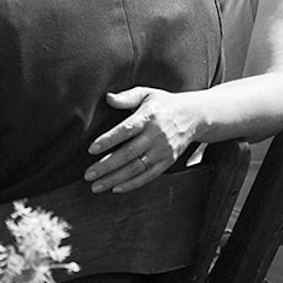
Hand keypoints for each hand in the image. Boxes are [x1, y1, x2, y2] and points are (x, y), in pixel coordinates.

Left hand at [84, 86, 200, 192]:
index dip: (109, 140)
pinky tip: (116, 188)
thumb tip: (108, 98)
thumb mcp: (147, 93)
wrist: (193, 116)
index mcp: (149, 116)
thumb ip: (127, 97)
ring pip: (136, 168)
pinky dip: (132, 184)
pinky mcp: (167, 162)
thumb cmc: (164, 103)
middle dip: (106, 165)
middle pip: (128, 153)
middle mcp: (156, 135)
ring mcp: (163, 150)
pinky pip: (148, 176)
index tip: (91, 149)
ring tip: (96, 185)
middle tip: (88, 174)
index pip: (126, 130)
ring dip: (115, 179)